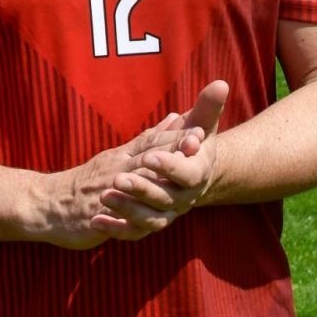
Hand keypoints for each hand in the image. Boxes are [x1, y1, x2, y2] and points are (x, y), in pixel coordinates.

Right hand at [37, 111, 207, 249]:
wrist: (48, 202)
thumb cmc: (87, 182)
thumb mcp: (117, 156)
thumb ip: (148, 140)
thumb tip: (176, 118)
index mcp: (124, 158)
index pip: (153, 144)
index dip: (177, 137)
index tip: (201, 130)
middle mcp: (117, 171)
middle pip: (148, 159)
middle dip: (172, 152)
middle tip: (196, 142)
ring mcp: (107, 192)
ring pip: (133, 185)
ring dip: (152, 178)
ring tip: (166, 171)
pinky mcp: (95, 214)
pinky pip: (112, 217)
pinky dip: (123, 217)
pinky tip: (134, 219)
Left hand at [94, 80, 229, 237]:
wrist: (187, 179)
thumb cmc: (191, 149)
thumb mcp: (198, 127)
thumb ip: (206, 108)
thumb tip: (221, 84)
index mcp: (194, 174)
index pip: (187, 174)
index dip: (170, 166)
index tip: (149, 156)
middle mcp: (181, 198)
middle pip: (164, 198)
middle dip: (142, 188)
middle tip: (119, 178)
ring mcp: (164, 213)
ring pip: (149, 219)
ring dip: (127, 209)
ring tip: (104, 197)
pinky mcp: (145, 225)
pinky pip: (132, 233)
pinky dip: (115, 229)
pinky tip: (96, 222)